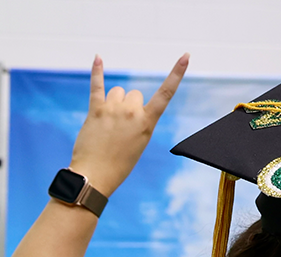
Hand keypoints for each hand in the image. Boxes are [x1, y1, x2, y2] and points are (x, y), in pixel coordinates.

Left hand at [69, 53, 188, 196]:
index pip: (166, 93)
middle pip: (133, 94)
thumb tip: (126, 103)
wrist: (95, 176)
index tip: (185, 56)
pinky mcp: (96, 110)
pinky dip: (97, 72)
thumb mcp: (138, 143)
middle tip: (119, 129)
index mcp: (148, 122)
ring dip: (113, 102)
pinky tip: (98, 58)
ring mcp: (113, 109)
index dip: (176, 73)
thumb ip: (138, 120)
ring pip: (117, 92)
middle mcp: (132, 112)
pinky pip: (97, 86)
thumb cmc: (118, 164)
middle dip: (128, 106)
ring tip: (107, 124)